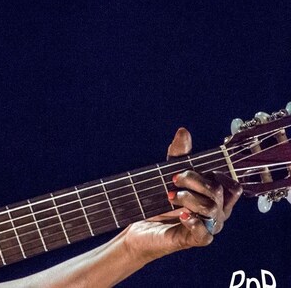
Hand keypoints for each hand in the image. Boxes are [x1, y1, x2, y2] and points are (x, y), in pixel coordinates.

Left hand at [123, 128, 241, 261]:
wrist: (139, 226)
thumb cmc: (159, 200)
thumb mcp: (167, 173)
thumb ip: (178, 155)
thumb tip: (183, 131)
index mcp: (216, 196)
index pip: (231, 185)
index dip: (217, 174)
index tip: (192, 168)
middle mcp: (217, 212)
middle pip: (218, 192)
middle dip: (195, 181)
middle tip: (172, 178)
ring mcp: (208, 227)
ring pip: (211, 210)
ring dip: (189, 198)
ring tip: (169, 195)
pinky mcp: (194, 240)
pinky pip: (204, 234)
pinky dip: (193, 221)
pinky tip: (182, 215)